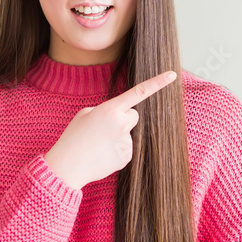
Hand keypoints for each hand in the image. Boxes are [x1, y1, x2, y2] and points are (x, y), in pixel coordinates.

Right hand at [43, 70, 177, 189]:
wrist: (68, 166)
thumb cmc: (73, 138)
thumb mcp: (85, 115)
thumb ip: (106, 110)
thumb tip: (119, 117)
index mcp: (111, 109)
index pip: (139, 92)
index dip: (157, 83)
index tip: (172, 75)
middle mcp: (122, 124)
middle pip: (134, 115)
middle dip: (124, 118)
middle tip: (104, 128)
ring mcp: (126, 142)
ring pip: (128, 134)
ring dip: (117, 137)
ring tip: (98, 144)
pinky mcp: (127, 157)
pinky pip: (126, 149)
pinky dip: (117, 151)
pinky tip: (103, 154)